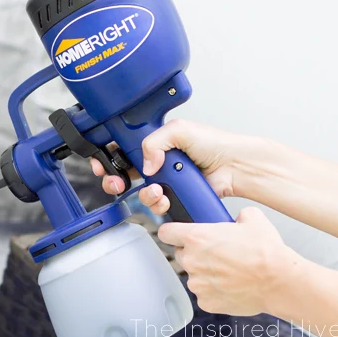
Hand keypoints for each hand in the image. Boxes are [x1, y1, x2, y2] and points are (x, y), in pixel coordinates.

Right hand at [90, 119, 255, 214]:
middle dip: (116, 181)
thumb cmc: (214, 143)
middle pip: (125, 175)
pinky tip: (165, 198)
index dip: (110, 158)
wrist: (233, 166)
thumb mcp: (179, 131)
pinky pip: (156, 205)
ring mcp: (165, 181)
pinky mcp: (174, 197)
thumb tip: (145, 165)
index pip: (123, 149)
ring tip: (156, 190)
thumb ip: (153, 142)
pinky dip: (157, 204)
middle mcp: (157, 162)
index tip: (103, 165)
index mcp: (155, 143)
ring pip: (140, 193)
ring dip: (144, 194)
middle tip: (117, 183)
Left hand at [159, 207, 298, 315]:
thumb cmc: (266, 252)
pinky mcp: (206, 302)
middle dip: (194, 253)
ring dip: (204, 273)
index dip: (172, 232)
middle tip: (216, 253)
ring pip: (193, 275)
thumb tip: (237, 218)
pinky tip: (231, 285)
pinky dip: (214, 291)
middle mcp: (191, 260)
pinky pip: (204, 294)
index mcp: (196, 237)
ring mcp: (197, 283)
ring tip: (228, 271)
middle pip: (180, 254)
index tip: (177, 234)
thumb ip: (236, 214)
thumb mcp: (252, 218)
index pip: (165, 233)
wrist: (280, 281)